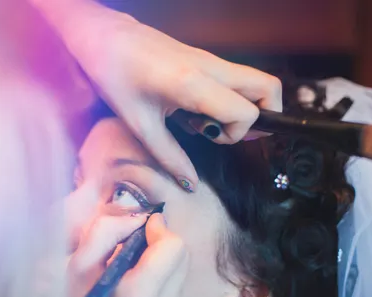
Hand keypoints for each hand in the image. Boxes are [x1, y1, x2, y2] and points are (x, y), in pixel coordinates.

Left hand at [34, 1, 281, 190]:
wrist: (104, 36)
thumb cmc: (116, 78)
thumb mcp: (139, 125)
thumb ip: (169, 157)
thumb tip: (191, 185)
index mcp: (193, 84)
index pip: (246, 111)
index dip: (238, 133)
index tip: (211, 139)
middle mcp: (211, 67)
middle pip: (268, 86)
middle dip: (264, 115)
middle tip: (231, 134)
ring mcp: (211, 59)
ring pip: (254, 80)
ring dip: (244, 107)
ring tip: (208, 123)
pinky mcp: (205, 57)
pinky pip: (235, 78)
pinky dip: (230, 98)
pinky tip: (196, 110)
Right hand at [35, 213, 187, 296]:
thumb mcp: (74, 269)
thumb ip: (105, 233)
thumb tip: (135, 218)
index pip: (172, 246)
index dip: (157, 227)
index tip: (137, 226)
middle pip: (181, 255)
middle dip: (160, 240)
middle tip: (132, 242)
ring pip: (180, 270)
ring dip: (161, 258)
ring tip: (131, 265)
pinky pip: (173, 288)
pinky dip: (159, 277)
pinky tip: (134, 284)